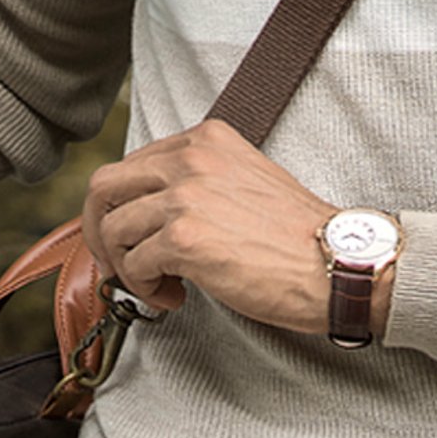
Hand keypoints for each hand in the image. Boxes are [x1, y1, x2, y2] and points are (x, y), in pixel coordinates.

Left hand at [83, 118, 359, 335]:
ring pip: (113, 230)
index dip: (123, 208)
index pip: (133, 164)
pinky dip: (146, 289)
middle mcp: (190, 158)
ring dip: (127, 268)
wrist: (336, 263)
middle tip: (119, 264)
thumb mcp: (244, 183)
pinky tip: (176, 297)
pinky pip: (133, 265)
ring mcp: (185, 196)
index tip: (134, 238)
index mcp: (205, 140)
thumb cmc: (297, 238)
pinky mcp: (184, 238)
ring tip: (161, 286)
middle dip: (100, 232)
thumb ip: (199, 184)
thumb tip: (151, 214)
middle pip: (104, 187)